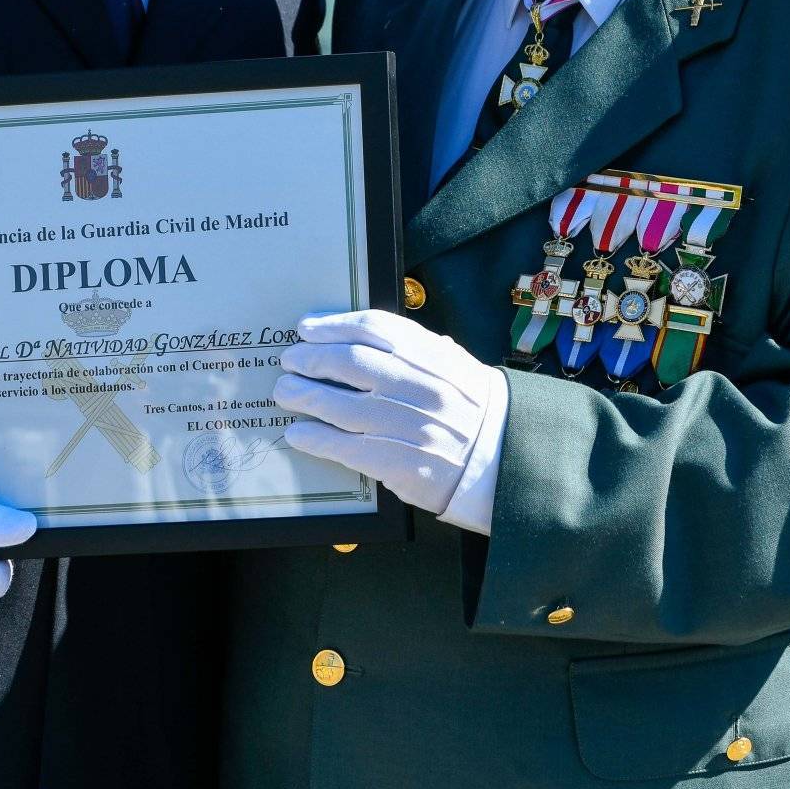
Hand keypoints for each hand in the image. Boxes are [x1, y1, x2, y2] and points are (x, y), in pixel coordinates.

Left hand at [273, 309, 507, 532]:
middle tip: (289, 360)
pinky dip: (315, 438)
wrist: (505, 461)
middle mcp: (420, 387)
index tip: (307, 328)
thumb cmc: (474, 410)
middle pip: (349, 363)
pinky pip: (345, 447)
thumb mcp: (454, 366)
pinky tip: (298, 433)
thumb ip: (415, 349)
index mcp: (434, 357)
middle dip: (311, 358)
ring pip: (340, 405)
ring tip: (284, 392)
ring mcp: (408, 425)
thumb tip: (360, 336)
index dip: (333, 325)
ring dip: (303, 396)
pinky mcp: (399, 463)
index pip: (374, 329)